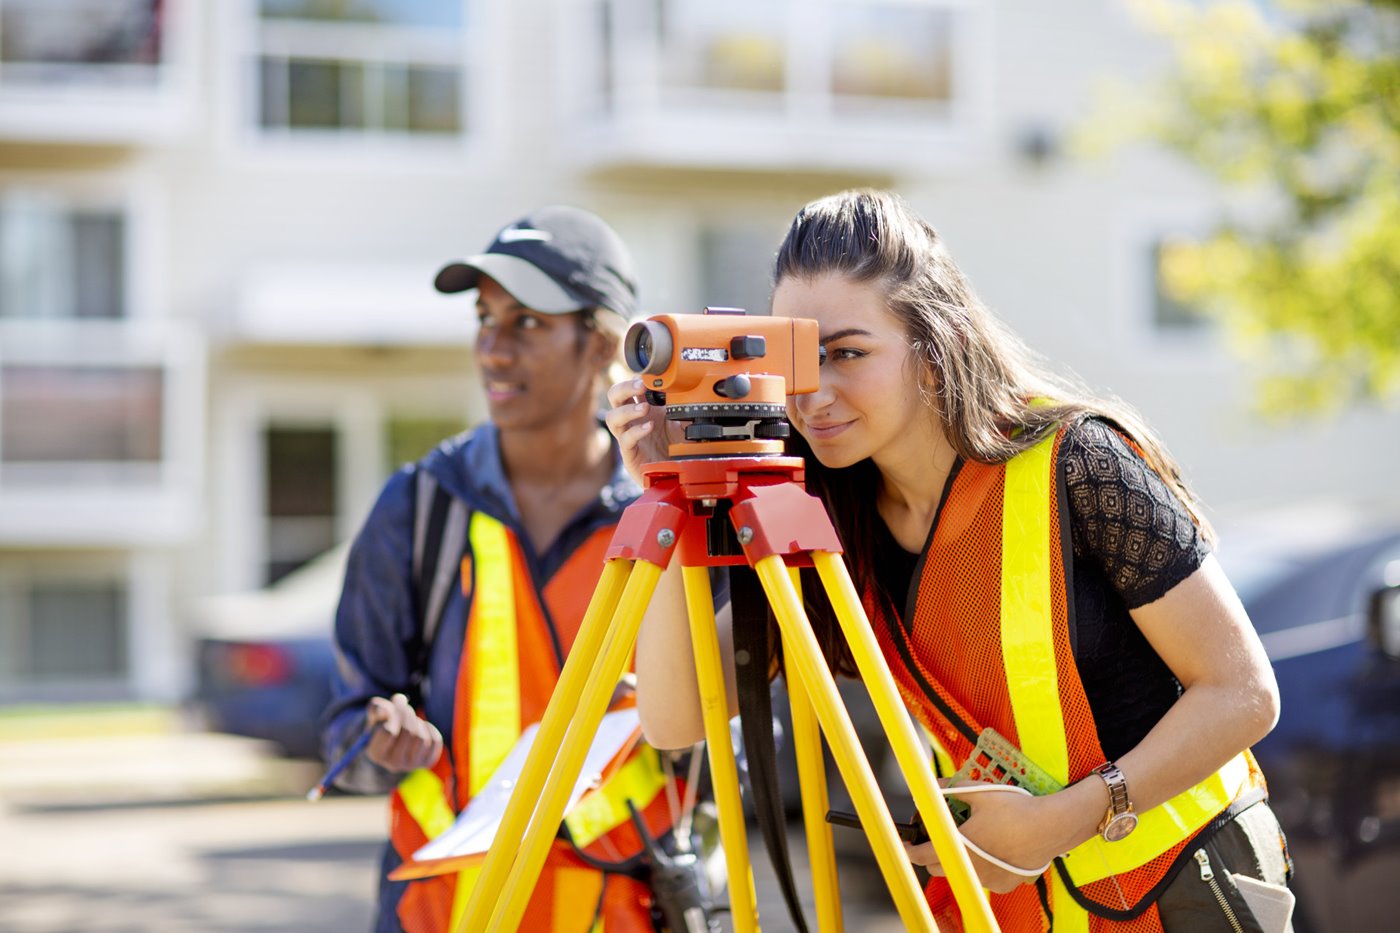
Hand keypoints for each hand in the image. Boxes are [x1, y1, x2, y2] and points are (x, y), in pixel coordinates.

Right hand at [364, 693, 442, 772]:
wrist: (392, 745)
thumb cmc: (381, 726)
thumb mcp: (374, 715)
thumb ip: (377, 707)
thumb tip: (395, 703)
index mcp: (376, 754)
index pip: (389, 731)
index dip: (392, 714)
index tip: (392, 708)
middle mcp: (393, 764)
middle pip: (408, 732)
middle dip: (407, 714)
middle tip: (405, 706)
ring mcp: (411, 765)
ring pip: (422, 737)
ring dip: (418, 722)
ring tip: (411, 721)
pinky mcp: (426, 763)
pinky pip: (435, 741)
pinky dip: (430, 729)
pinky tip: (421, 727)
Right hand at [603, 377, 682, 483]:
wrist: (677, 474)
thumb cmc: (677, 447)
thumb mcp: (684, 422)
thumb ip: (685, 406)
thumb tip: (691, 388)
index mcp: (644, 408)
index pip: (631, 387)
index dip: (636, 379)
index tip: (650, 373)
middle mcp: (633, 420)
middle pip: (614, 397)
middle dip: (625, 387)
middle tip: (641, 385)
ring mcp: (629, 436)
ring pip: (612, 418)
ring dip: (626, 410)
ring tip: (645, 408)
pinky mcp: (630, 454)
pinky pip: (625, 440)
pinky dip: (636, 431)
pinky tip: (649, 427)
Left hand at [904, 785, 1056, 894]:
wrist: (1050, 827)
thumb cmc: (1015, 809)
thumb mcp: (981, 792)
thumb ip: (953, 789)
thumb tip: (934, 784)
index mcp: (960, 846)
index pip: (923, 855)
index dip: (910, 851)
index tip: (905, 846)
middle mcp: (971, 868)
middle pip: (939, 867)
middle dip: (935, 853)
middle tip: (942, 836)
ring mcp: (987, 879)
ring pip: (962, 872)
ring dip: (960, 860)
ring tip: (973, 839)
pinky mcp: (1003, 885)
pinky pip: (984, 878)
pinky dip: (982, 868)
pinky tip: (994, 851)